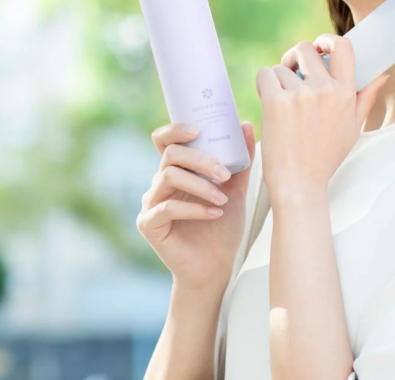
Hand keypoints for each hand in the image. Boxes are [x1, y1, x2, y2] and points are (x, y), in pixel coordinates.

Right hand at [137, 119, 256, 290]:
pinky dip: (194, 208)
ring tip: (222, 199)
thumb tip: (245, 126)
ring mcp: (151, 203)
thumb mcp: (235, 190)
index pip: (164, 141)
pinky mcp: (148, 225)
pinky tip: (214, 214)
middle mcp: (159, 184)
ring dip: (200, 185)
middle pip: (171, 155)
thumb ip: (240, 162)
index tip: (198, 129)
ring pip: (167, 177)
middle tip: (224, 174)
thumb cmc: (223, 227)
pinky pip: (167, 207)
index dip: (175, 130)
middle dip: (200, 160)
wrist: (216, 268)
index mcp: (176, 171)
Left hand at [255, 34, 389, 203]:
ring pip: (281, 66)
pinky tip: (268, 102)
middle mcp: (325, 90)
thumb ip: (366, 98)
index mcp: (346, 94)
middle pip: (306, 48)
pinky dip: (263, 84)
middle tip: (291, 71)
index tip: (319, 47)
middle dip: (295, 57)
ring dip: (278, 80)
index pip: (343, 46)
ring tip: (282, 104)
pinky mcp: (276, 102)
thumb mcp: (353, 128)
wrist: (300, 184)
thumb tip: (382, 74)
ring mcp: (300, 95)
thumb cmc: (325, 158)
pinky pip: (264, 74)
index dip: (327, 39)